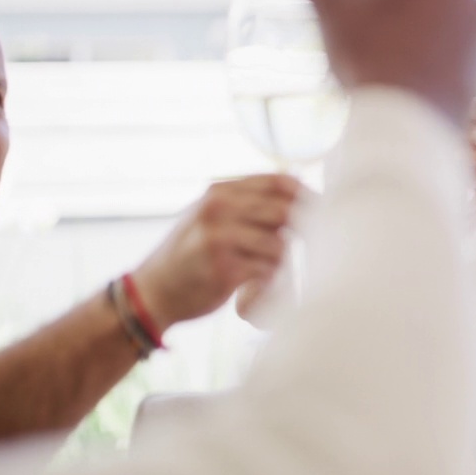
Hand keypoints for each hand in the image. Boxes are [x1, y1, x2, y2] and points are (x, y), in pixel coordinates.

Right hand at [131, 174, 300, 331]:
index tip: (324, 211)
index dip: (307, 195)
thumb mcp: (210, 216)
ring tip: (262, 271)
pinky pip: (268, 271)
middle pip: (283, 212)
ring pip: (279, 245)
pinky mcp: (224, 269)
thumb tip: (300, 189)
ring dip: (280, 263)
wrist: (152, 292)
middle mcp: (217, 209)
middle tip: (307, 248)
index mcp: (218, 191)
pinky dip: (268, 281)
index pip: (277, 182)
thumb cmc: (190, 255)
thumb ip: (247, 204)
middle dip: (302, 231)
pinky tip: (253, 286)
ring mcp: (219, 238)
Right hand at [269, 0, 475, 122]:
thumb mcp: (331, 10)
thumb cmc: (369, 58)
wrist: (404, 122)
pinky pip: (473, 57)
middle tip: (410, 17)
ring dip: (452, 30)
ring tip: (414, 48)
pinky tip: (427, 73)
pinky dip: (457, 61)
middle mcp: (473, 4)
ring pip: (470, 24)